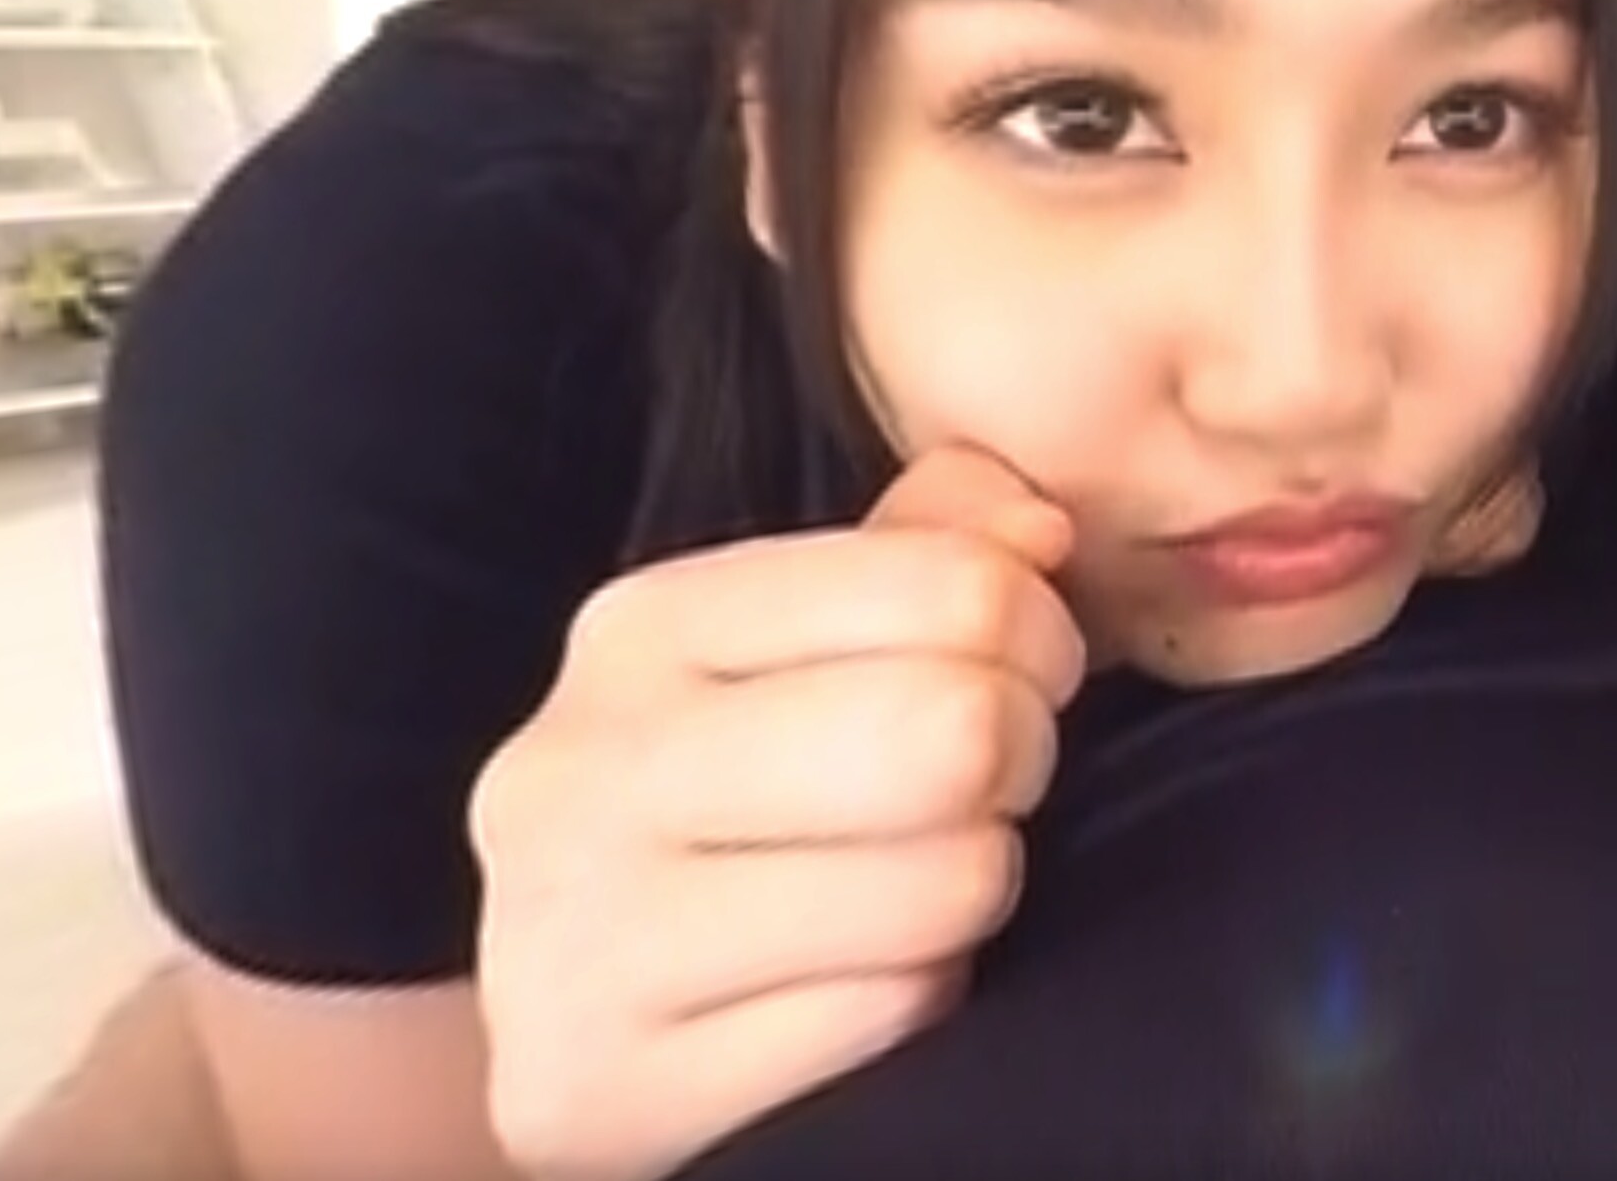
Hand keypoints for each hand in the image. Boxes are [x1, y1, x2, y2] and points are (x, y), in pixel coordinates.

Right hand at [470, 447, 1083, 1180]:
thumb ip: (924, 555)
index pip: (949, 585)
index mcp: (639, 628)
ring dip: (969, 896)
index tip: (1022, 676)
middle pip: (949, 728)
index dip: (1038, 635)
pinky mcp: (602, 1090)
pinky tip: (850, 994)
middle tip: (985, 794)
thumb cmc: (732, 823)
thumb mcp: (807, 658)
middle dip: (1017, 763)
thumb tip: (1035, 526)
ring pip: (938, 885)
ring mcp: (579, 939)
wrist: (581, 1034)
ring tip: (910, 896)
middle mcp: (582, 768)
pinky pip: (889, 1017)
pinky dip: (915, 1007)